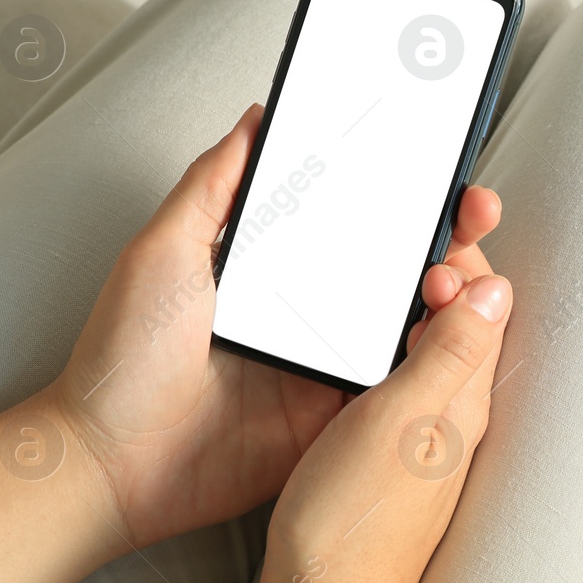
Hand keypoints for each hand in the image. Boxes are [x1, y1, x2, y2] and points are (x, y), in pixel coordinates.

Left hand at [43, 102, 506, 555]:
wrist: (112, 463)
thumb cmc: (122, 358)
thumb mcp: (163, 251)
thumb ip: (213, 185)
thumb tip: (256, 119)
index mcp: (274, 265)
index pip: (351, 215)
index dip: (399, 191)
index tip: (437, 166)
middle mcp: (309, 310)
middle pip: (394, 264)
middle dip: (444, 233)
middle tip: (471, 213)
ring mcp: (327, 364)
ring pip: (409, 321)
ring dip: (447, 292)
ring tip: (464, 270)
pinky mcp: (336, 415)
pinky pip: (396, 384)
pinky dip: (430, 360)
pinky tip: (452, 333)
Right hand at [261, 228, 511, 582]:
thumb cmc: (353, 517)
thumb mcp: (403, 415)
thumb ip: (451, 351)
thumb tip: (495, 288)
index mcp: (465, 400)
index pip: (486, 309)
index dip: (462, 266)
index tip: (424, 251)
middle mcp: (454, 418)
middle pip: (460, 328)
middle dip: (440, 282)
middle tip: (400, 261)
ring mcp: (422, 441)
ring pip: (429, 356)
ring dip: (409, 317)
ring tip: (372, 294)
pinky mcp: (388, 460)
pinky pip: (399, 388)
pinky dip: (383, 356)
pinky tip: (349, 357)